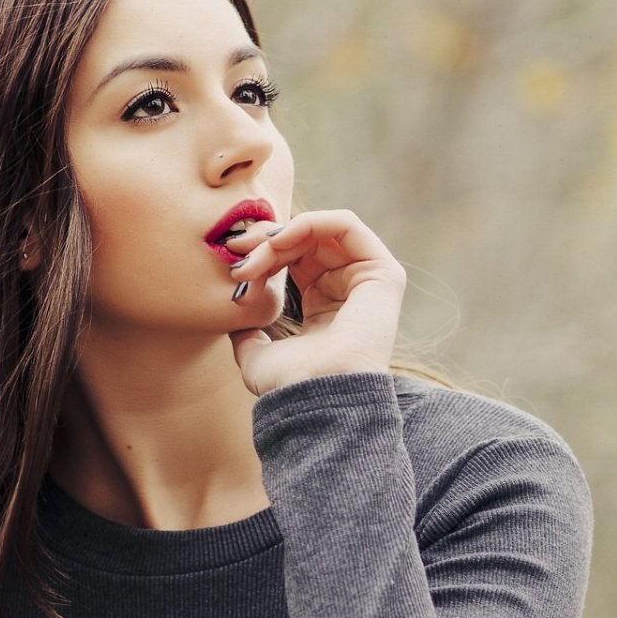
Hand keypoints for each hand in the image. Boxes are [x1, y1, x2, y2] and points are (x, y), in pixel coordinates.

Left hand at [223, 209, 405, 394]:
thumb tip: (235, 318)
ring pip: (320, 232)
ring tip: (256, 252)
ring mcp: (369, 281)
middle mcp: (348, 292)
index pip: (294, 260)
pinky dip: (311, 222)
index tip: (233, 261)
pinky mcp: (384, 273)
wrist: (317, 395)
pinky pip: (347, 225)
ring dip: (282, 234)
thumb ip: (248, 332)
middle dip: (267, 240)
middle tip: (238, 252)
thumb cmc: (289, 384)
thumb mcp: (257, 354)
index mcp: (324, 309)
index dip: (263, 253)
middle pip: (305, 243)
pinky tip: (282, 240)